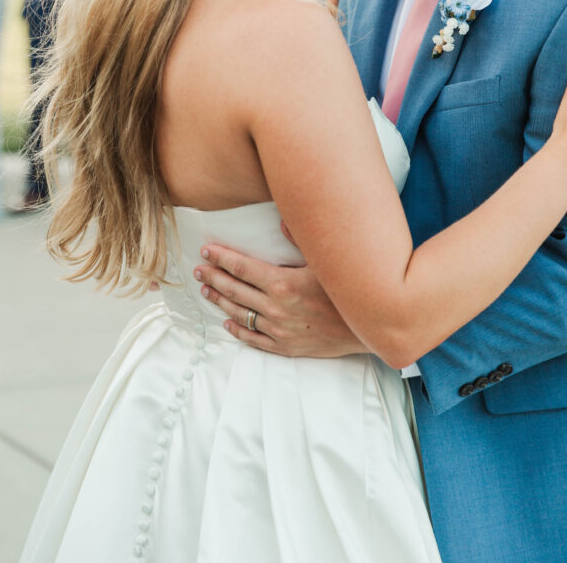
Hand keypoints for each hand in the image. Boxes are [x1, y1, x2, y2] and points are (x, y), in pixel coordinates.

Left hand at [192, 246, 364, 356]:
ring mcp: (278, 330)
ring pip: (239, 314)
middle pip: (234, 290)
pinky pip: (254, 339)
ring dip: (219, 301)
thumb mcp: (325, 261)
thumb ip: (301, 238)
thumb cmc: (347, 291)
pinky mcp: (285, 347)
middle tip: (199, 268)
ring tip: (206, 289)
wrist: (368, 328)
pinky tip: (227, 323)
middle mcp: (275, 307)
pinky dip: (238, 330)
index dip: (221, 258)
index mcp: (282, 283)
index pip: (241, 268)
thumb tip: (283, 220)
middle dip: (214, 276)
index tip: (206, 250)